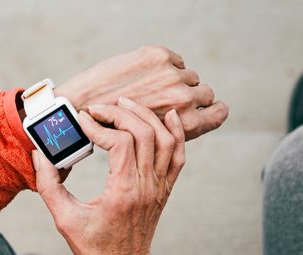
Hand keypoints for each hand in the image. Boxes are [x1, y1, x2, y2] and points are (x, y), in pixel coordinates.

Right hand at [33, 97, 184, 254]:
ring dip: (145, 116)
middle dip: (119, 113)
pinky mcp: (164, 189)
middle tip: (98, 109)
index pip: (119, 143)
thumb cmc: (94, 250)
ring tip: (123, 105)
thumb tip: (39, 155)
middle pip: (143, 133)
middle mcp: (146, 186)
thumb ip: (49, 186)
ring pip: (164, 139)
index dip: (99, 126)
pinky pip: (178, 155)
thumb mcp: (64, 220)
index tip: (81, 122)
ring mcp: (159, 187)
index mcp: (123, 192)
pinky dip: (177, 132)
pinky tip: (169, 116)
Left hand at [57, 45, 227, 139]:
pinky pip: (176, 60)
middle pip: (206, 92)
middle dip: (192, 96)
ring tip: (153, 92)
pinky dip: (163, 67)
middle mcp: (183, 100)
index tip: (207, 109)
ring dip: (175, 82)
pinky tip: (145, 78)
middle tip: (169, 102)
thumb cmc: (114, 134)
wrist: (82, 109)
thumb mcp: (154, 148)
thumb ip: (176, 134)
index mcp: (186, 125)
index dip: (214, 110)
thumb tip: (191, 120)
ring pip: (189, 75)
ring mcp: (171, 76)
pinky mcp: (158, 57)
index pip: (219, 112)